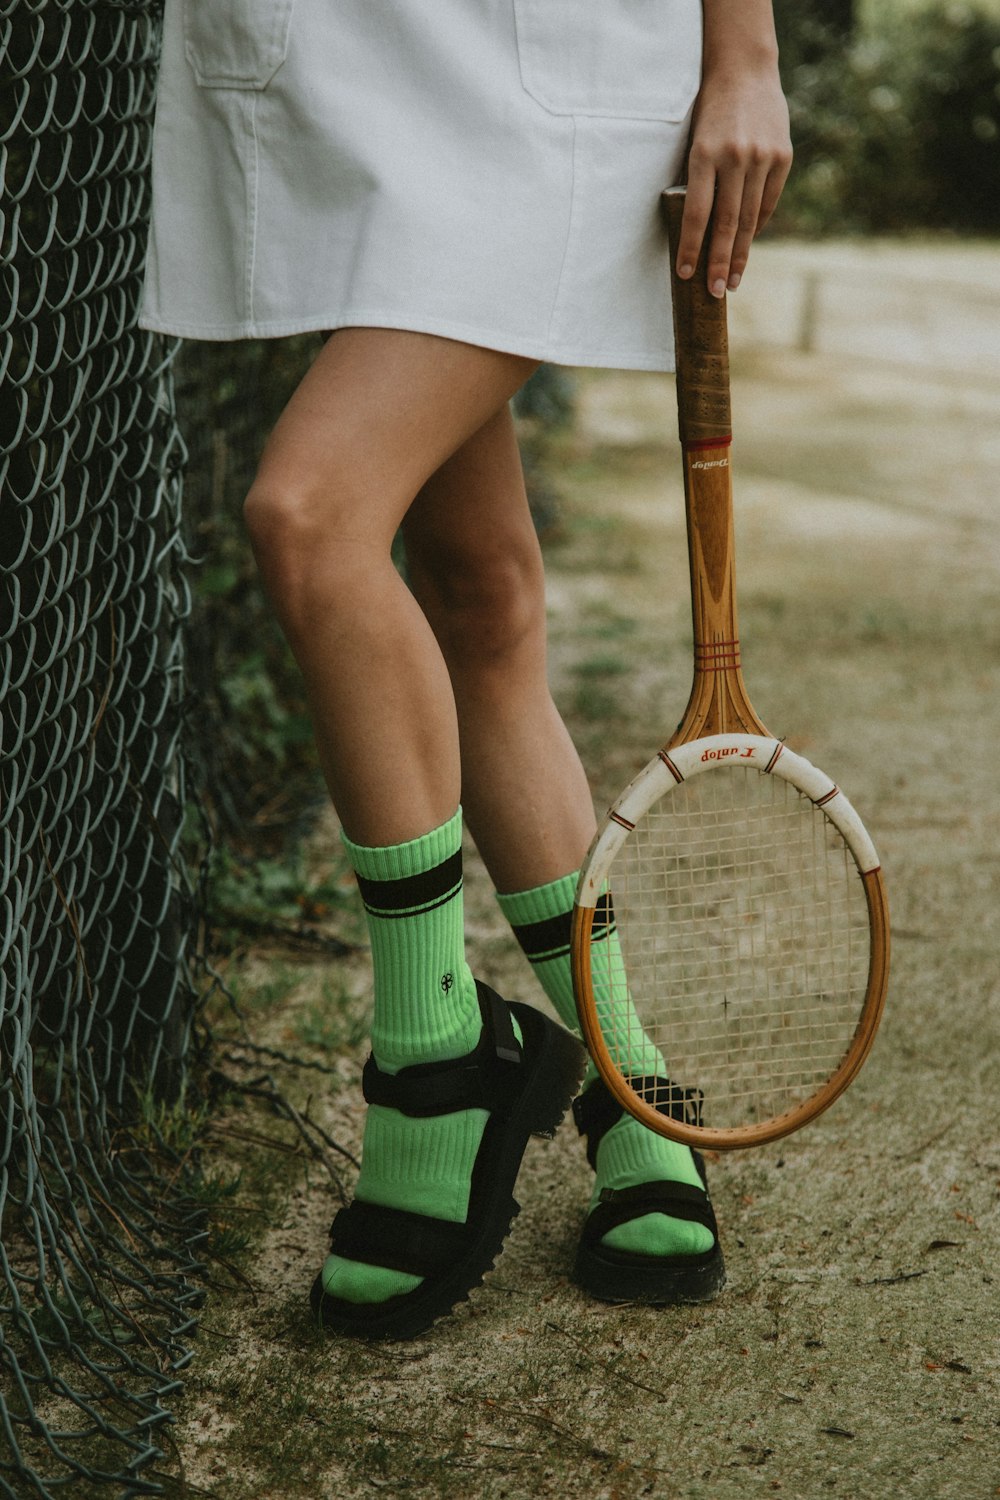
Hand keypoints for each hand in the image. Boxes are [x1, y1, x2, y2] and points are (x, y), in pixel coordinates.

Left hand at [675, 64, 792, 296]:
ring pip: (750, 217)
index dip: (691, 247)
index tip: (686, 275)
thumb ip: (699, 181)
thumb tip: (699, 232)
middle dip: (720, 262)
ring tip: (733, 280)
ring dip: (741, 253)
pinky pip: (768, 201)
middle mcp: (735, 157)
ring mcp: (762, 157)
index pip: (697, 213)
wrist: (746, 71)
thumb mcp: (695, 141)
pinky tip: (748, 243)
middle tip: (716, 292)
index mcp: (704, 154)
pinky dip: (757, 225)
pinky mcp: (782, 156)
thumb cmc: (710, 110)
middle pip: (726, 223)